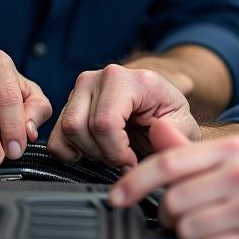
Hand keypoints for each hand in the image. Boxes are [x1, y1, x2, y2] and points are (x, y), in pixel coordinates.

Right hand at [47, 64, 200, 169]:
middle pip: (81, 127)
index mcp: (130, 79)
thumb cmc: (168, 116)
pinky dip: (70, 152)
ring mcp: (82, 87)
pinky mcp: (69, 101)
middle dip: (103, 154)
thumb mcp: (182, 124)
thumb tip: (158, 133)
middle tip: (123, 159)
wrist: (157, 106)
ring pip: (67, 130)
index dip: (116, 152)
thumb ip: (174, 132)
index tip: (132, 161)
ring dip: (88, 153)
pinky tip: (92, 151)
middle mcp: (102, 77)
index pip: (105, 122)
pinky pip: (56, 136)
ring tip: (111, 153)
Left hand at [109, 120, 238, 238]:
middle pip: (173, 202)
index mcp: (233, 151)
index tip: (118, 197)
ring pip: (188, 232)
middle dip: (173, 218)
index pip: (168, 163)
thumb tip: (155, 130)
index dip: (135, 182)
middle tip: (190, 221)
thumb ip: (193, 149)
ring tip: (217, 234)